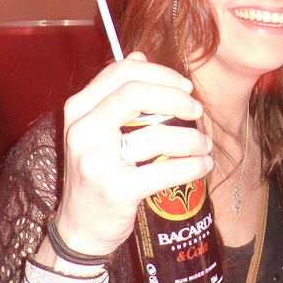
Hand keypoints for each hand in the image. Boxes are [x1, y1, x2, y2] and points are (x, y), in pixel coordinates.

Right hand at [49, 53, 213, 261]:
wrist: (79, 228)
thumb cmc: (97, 171)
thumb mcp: (96, 129)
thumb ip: (116, 92)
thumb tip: (140, 54)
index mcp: (78, 109)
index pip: (121, 72)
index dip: (160, 73)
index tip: (185, 86)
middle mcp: (82, 131)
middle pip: (135, 94)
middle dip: (176, 98)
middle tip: (196, 111)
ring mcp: (96, 162)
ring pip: (157, 135)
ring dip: (191, 139)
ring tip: (204, 146)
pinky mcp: (115, 191)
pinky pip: (164, 171)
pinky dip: (191, 167)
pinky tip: (202, 166)